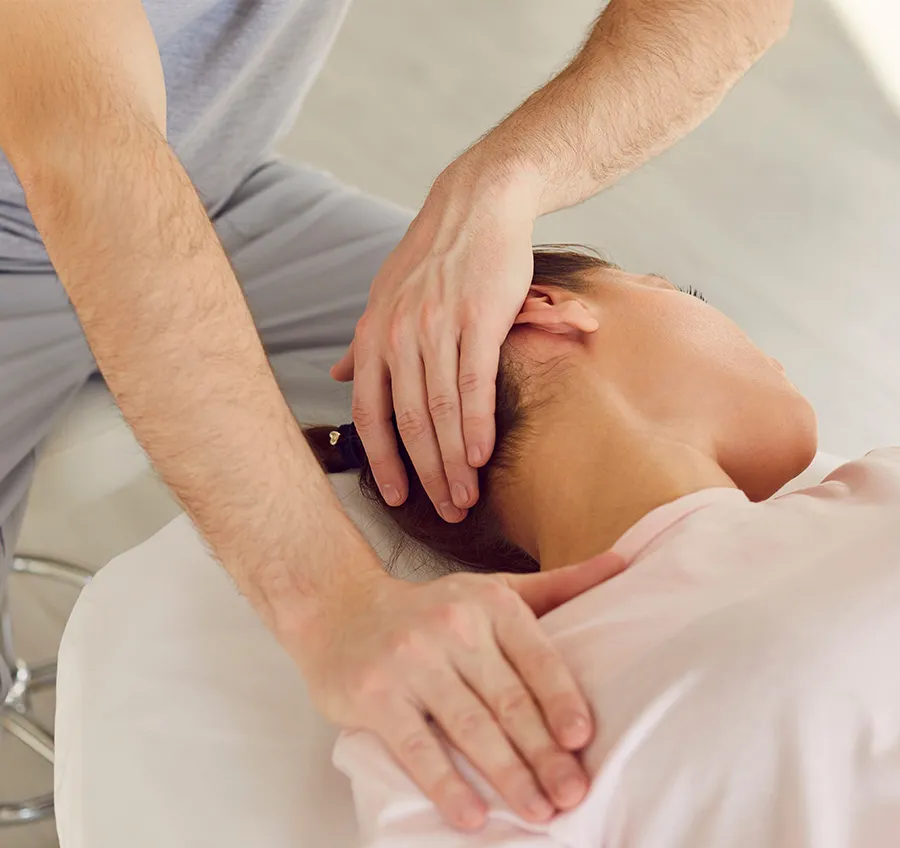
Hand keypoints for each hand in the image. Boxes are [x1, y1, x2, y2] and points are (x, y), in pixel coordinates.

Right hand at [298, 550, 624, 829]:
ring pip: (470, 728)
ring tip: (538, 813)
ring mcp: (411, 662)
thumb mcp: (493, 591)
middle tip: (573, 796)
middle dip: (545, 754)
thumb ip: (557, 586)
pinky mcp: (374, 696)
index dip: (561, 700)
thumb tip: (624, 566)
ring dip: (507, 776)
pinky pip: (417, 747)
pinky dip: (445, 785)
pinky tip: (472, 816)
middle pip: (509, 701)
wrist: (338, 609)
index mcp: (489, 604)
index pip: (537, 658)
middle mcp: (452, 628)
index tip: (583, 741)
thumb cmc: (431, 611)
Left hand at [331, 158, 538, 521]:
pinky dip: (477, 424)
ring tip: (466, 497)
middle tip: (447, 511)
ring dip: (455, 461)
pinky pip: (475, 382)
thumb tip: (337, 377)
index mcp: (374, 335)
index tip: (396, 498)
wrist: (476, 205)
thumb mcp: (384, 296)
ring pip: (442, 409)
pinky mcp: (478, 317)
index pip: (371, 413)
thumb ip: (362, 343)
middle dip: (427, 474)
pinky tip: (482, 456)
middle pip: (409, 422)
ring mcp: (437, 325)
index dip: (383, 461)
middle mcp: (399, 334)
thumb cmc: (433, 256)